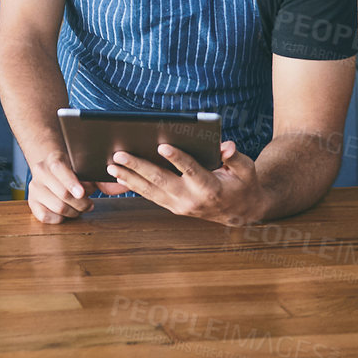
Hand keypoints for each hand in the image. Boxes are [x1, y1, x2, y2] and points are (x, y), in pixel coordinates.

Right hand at [25, 155, 93, 224]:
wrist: (52, 172)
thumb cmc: (73, 172)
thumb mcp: (84, 169)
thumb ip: (95, 177)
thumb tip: (110, 187)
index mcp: (53, 159)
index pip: (60, 169)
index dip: (71, 183)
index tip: (81, 193)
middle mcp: (40, 171)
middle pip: (63, 194)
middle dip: (81, 203)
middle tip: (89, 205)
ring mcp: (34, 187)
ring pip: (57, 207)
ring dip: (73, 212)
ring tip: (79, 209)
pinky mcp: (32, 202)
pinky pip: (46, 217)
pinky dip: (60, 219)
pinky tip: (65, 213)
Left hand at [104, 141, 268, 225]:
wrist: (241, 212)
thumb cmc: (243, 184)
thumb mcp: (246, 169)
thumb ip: (235, 157)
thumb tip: (225, 146)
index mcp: (211, 188)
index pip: (192, 171)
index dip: (177, 159)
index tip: (162, 145)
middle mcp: (192, 199)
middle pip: (162, 181)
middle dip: (139, 167)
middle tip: (120, 154)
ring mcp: (180, 206)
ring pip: (151, 191)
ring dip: (129, 178)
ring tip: (111, 165)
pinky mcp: (173, 207)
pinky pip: (150, 196)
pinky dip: (134, 186)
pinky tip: (119, 176)